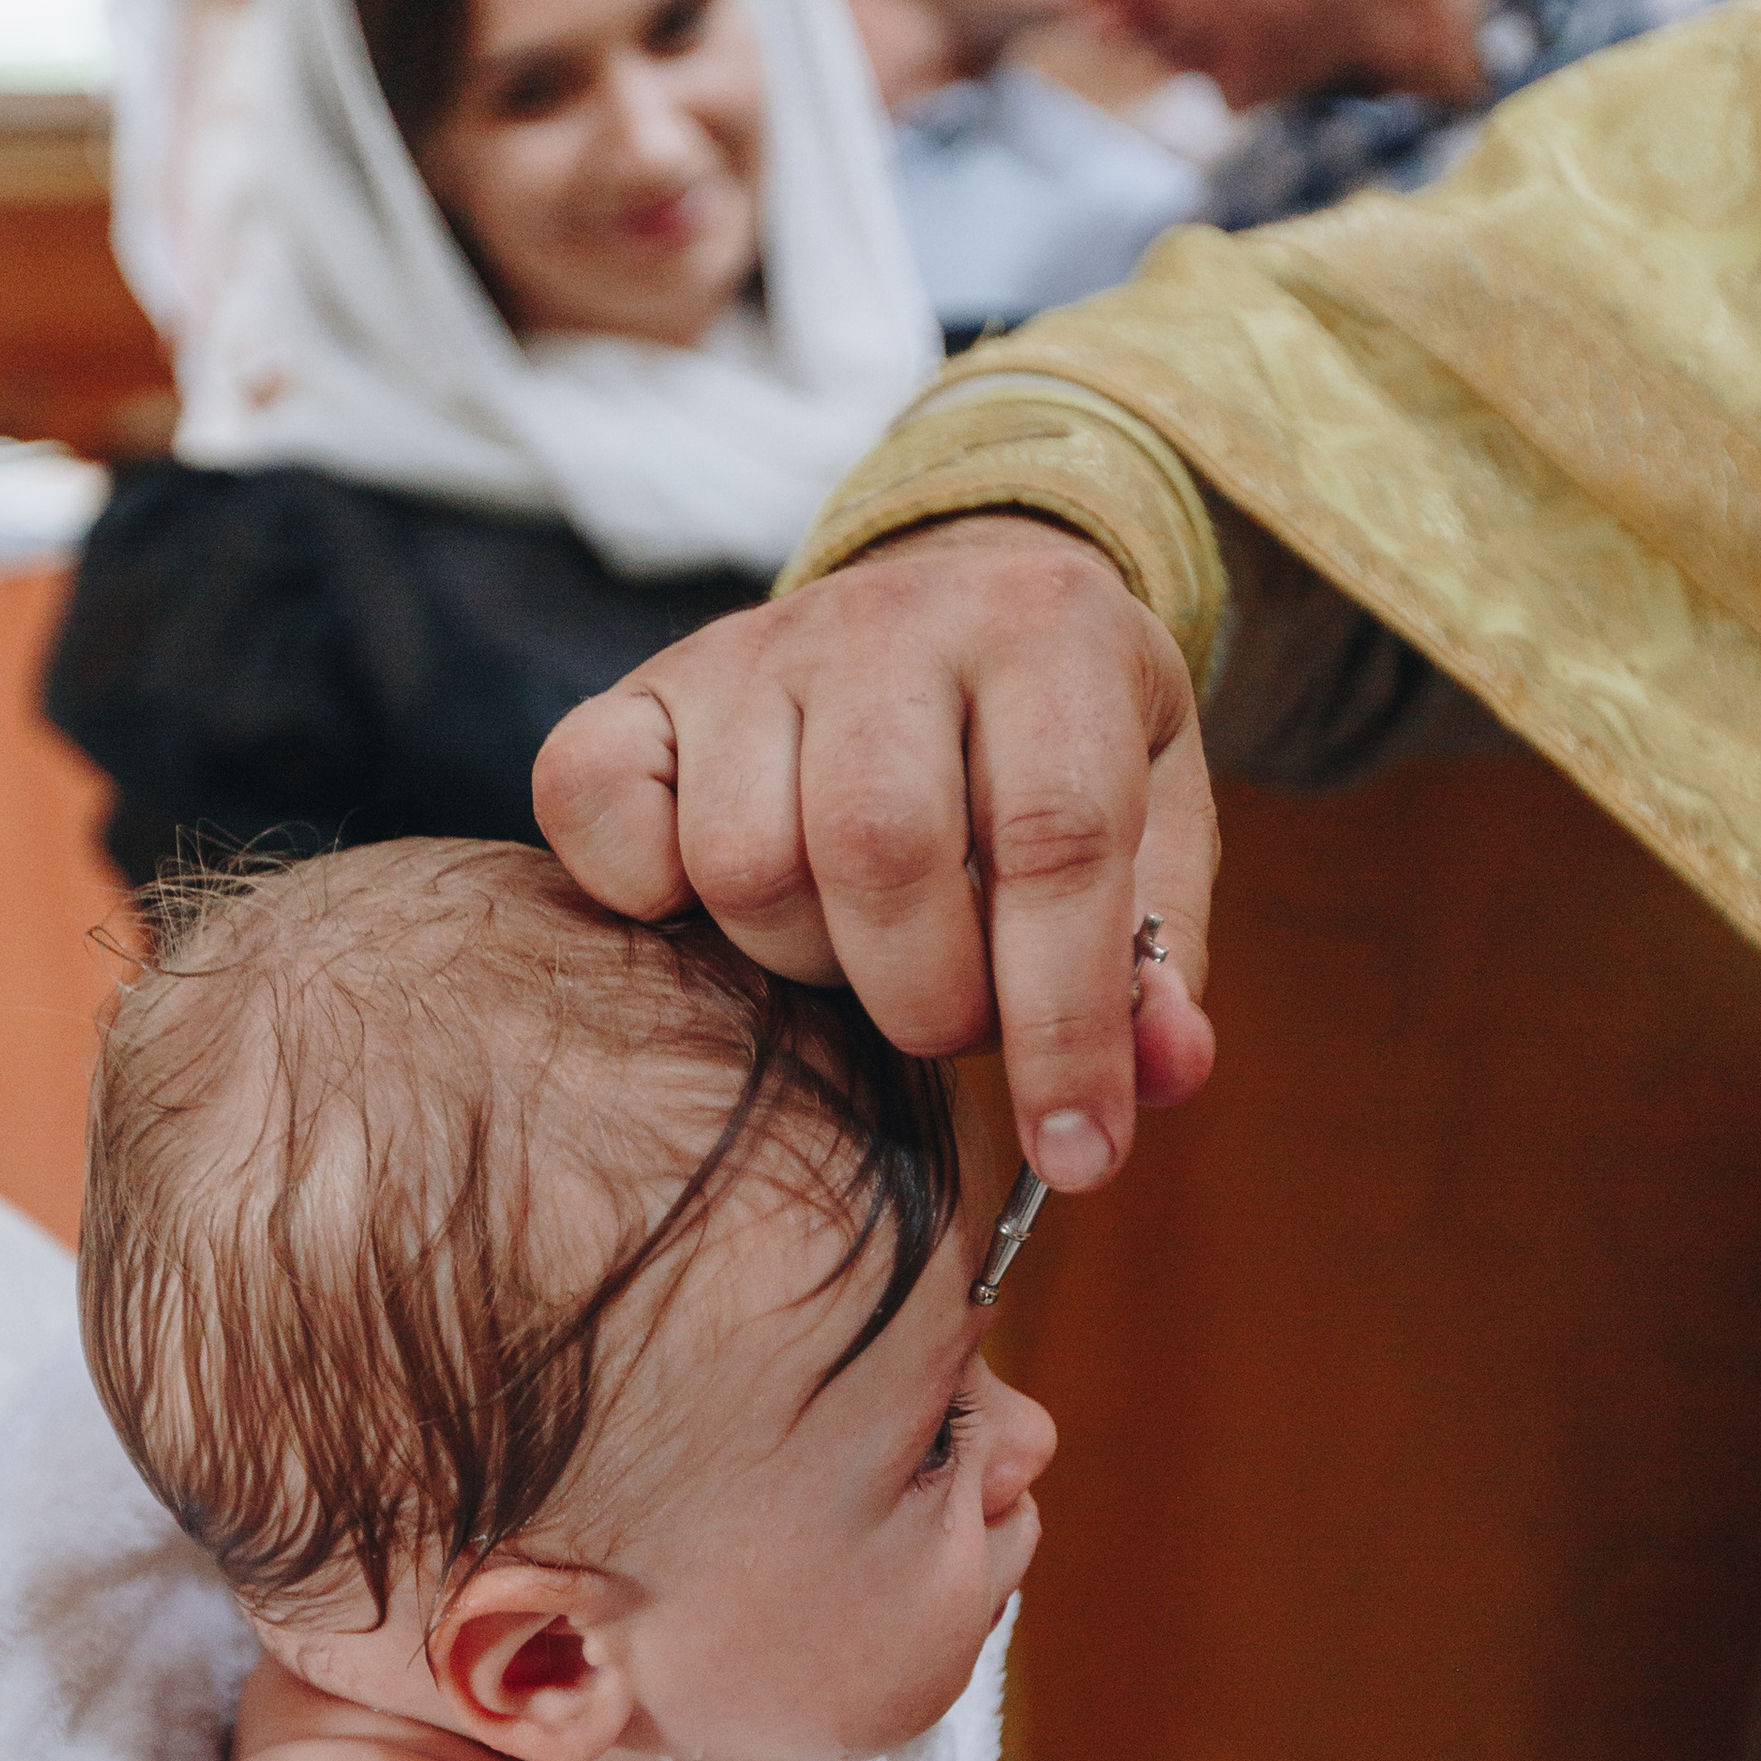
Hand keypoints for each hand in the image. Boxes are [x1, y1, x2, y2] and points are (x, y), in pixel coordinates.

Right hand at [535, 518, 1218, 1188]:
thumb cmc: (1058, 750)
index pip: (1055, 839)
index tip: (1078, 1153)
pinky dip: (646, 891)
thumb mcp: (1153, 825)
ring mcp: (757, 643)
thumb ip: (1158, 959)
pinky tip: (718, 906)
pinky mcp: (649, 684)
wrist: (956, 606)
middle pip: (879, 848)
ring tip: (859, 944)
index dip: (1066, 1022)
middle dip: (923, 996)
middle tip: (951, 1016)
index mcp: (1048, 626)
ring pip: (743, 856)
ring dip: (803, 956)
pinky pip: (598, 803)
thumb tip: (1163, 1073)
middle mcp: (893, 611)